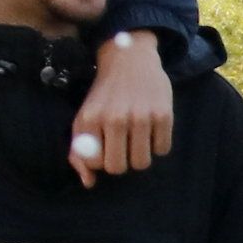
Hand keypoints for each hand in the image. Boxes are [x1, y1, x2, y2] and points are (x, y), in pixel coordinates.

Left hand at [69, 29, 173, 182]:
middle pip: (118, 168)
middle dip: (122, 162)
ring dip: (141, 156)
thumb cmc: (105, 95)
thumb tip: (88, 182)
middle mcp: (114, 118)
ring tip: (138, 139)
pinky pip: (163, 150)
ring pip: (142, 163)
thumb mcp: (85, 117)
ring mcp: (141, 116)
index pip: (95, 163)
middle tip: (124, 147)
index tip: (106, 146)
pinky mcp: (163, 114)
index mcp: (90, 119)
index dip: (102, 159)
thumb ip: (79, 151)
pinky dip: (158, 144)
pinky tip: (152, 129)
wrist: (129, 60)